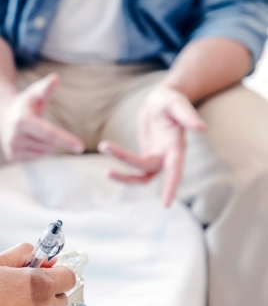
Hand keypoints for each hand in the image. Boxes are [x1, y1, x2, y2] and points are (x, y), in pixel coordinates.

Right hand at [0, 73, 84, 161]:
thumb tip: (56, 77)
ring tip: (34, 133)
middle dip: (54, 138)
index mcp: (22, 121)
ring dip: (47, 144)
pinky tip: (29, 140)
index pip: (49, 133)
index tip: (81, 147)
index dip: (66, 140)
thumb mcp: (35, 93)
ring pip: (45, 153)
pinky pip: (37, 158)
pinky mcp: (13, 157)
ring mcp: (12, 149)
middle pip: (50, 144)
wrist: (3, 114)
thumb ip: (46, 87)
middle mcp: (15, 137)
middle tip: (42, 125)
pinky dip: (39, 150)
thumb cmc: (25, 102)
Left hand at [98, 86, 205, 205]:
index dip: (171, 186)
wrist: (161, 101)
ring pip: (140, 175)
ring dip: (123, 175)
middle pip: (147, 171)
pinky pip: (134, 169)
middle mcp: (167, 156)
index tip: (165, 204)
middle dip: (126, 166)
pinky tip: (107, 151)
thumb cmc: (171, 100)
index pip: (175, 170)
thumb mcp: (177, 102)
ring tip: (105, 164)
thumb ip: (188, 115)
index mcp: (176, 146)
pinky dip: (121, 166)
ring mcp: (156, 157)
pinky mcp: (146, 154)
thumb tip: (201, 128)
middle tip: (104, 145)